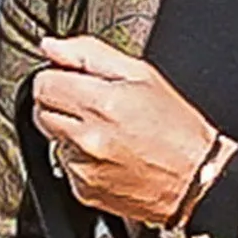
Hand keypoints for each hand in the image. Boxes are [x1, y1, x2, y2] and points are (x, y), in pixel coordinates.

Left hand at [32, 35, 235, 231]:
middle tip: (95, 106)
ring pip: (53, 140)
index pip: (43, 84)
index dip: (57, 77)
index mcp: (100, 104)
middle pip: (42, 112)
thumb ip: (89, 54)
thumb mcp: (142, 75)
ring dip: (71, 133)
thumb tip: (52, 47)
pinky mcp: (83, 190)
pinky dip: (81, 159)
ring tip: (108, 133)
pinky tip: (109, 155)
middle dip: (62, 103)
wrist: (195, 179)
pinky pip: (66, 167)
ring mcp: (83, 167)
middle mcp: (87, 138)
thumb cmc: (177, 128)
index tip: (73, 80)